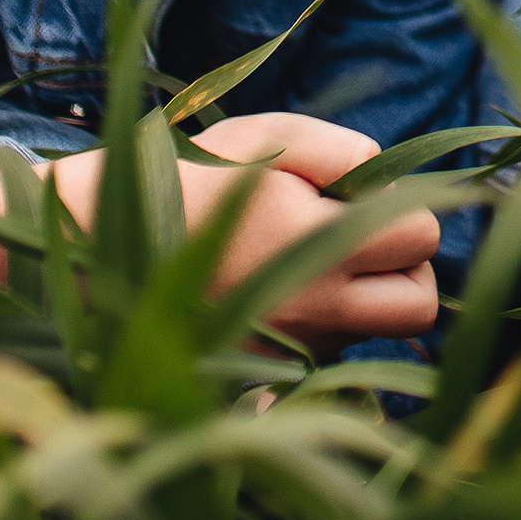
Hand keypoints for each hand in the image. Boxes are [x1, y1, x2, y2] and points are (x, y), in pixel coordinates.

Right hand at [0, 109, 440, 349]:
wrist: (99, 246)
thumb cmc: (189, 178)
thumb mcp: (265, 136)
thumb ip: (342, 149)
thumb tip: (389, 176)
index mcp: (315, 240)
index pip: (421, 237)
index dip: (405, 211)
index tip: (363, 203)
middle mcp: (309, 307)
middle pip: (418, 308)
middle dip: (407, 273)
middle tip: (363, 246)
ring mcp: (286, 351)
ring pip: (371, 339)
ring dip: (361, 307)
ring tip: (306, 269)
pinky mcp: (261, 383)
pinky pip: (323, 369)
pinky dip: (319, 343)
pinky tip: (284, 308)